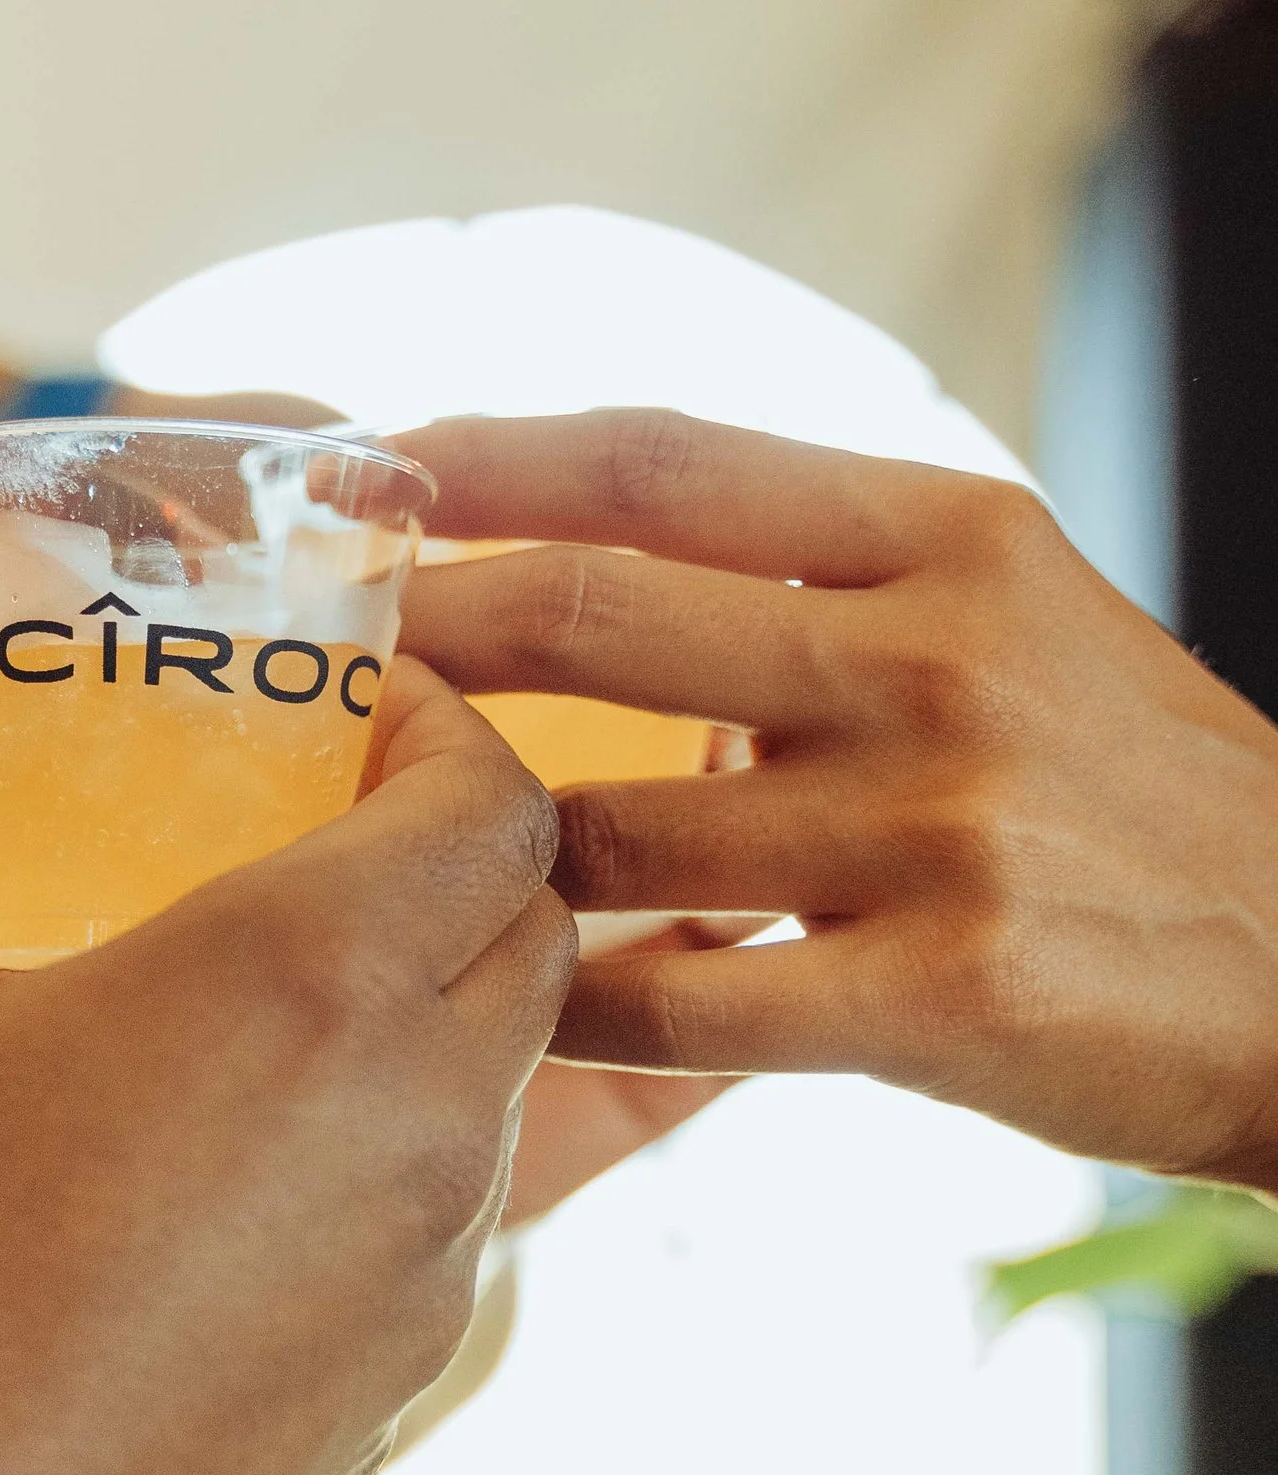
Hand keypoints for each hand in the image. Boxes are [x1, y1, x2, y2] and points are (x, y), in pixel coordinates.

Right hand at [0, 654, 570, 1474]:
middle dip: (454, 861)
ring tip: (253, 1012)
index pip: (494, 800)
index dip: (445, 732)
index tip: (351, 712)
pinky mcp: (392, 1406)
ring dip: (418, 1020)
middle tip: (315, 834)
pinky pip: (433, 1236)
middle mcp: (419, 1121)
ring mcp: (425, 1282)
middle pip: (532, 936)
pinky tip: (218, 1188)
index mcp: (312, 978)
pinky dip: (374, 1168)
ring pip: (489, 1094)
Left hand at [393, 410, 1277, 1193]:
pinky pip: (677, 1006)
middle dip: (428, 641)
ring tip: (390, 861)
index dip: (489, 461)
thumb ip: (846, 582)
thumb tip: (621, 546)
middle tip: (323, 667)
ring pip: (607, 834)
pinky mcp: (937, 992)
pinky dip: (571, 1012)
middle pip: (594, 620)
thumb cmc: (1151, 802)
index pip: (663, 464)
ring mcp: (934, 828)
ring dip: (479, 854)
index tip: (374, 474)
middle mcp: (935, 660)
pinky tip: (511, 1013)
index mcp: (954, 538)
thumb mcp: (1034, 621)